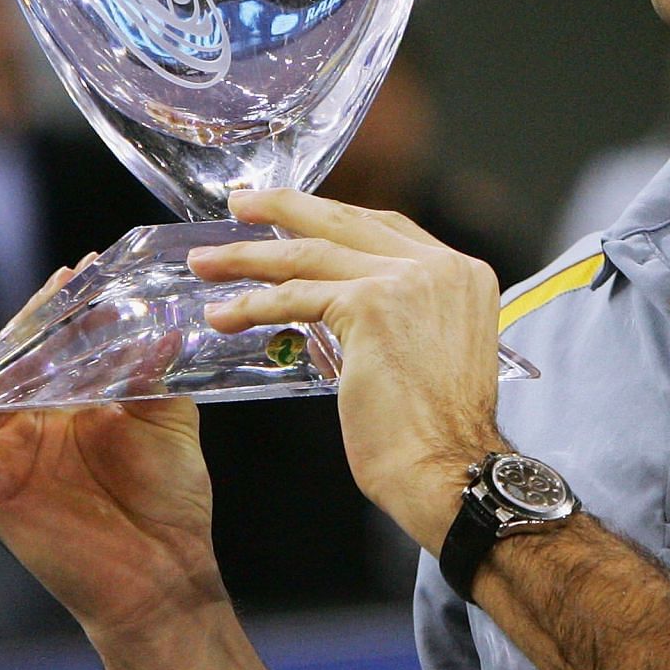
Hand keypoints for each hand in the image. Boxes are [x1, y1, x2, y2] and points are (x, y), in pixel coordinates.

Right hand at [0, 263, 224, 644]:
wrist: (161, 574)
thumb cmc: (169, 503)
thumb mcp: (168, 420)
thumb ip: (157, 371)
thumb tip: (165, 319)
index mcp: (73, 409)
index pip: (55, 344)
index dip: (66, 307)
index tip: (88, 270)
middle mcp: (34, 426)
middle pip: (18, 354)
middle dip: (39, 313)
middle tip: (69, 279)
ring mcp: (8, 452)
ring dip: (11, 340)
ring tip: (45, 309)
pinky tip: (4, 356)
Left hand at [191, 190, 502, 551]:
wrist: (452, 467)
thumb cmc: (436, 435)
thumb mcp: (430, 353)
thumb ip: (400, 317)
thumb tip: (339, 308)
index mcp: (462, 273)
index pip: (387, 227)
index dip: (335, 216)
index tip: (295, 213)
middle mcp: (440, 266)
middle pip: (348, 221)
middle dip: (285, 207)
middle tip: (241, 202)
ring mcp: (407, 280)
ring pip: (312, 254)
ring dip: (250, 257)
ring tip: (207, 261)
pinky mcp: (371, 305)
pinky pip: (297, 296)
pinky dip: (255, 304)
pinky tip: (225, 313)